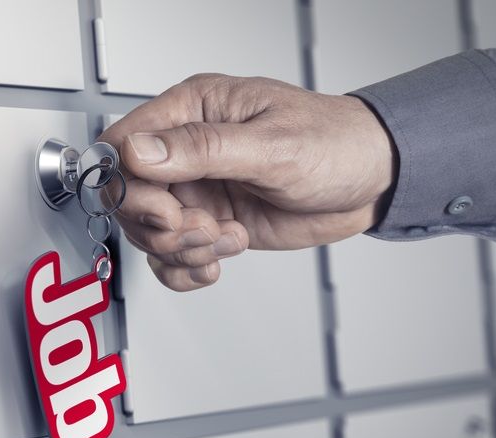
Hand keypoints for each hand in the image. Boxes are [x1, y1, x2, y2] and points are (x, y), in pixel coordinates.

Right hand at [98, 74, 395, 291]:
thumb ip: (202, 149)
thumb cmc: (334, 143)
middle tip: (203, 229)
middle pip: (130, 196)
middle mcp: (187, 151)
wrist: (371, 181)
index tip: (164, 208)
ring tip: (226, 239)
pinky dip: (185, 269)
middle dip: (161, 225)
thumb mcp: (271, 146)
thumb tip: (140, 150)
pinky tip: (215, 263)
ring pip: (149, 231)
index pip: (124, 144)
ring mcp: (197, 189)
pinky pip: (171, 256)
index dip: (130, 184)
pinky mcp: (210, 222)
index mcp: (193, 110)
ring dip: (181, 249)